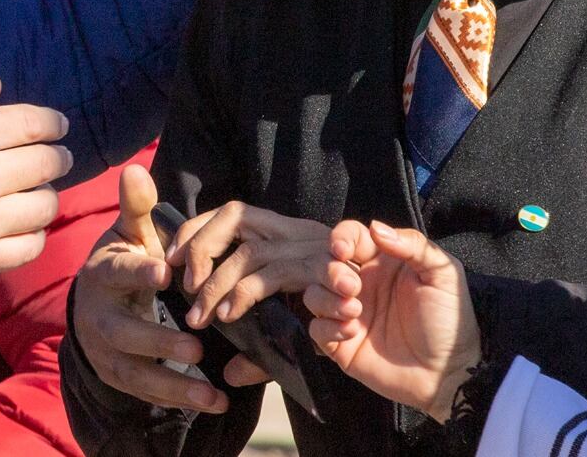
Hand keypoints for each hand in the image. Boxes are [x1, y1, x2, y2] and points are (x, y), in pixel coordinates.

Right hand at [0, 77, 70, 285]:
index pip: (35, 123)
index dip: (53, 123)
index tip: (57, 127)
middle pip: (48, 163)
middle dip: (55, 157)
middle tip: (53, 159)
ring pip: (45, 206)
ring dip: (43, 196)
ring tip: (31, 194)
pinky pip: (29, 247)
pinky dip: (32, 235)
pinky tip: (19, 227)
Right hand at [70, 166, 229, 413]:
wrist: (93, 303)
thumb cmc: (123, 261)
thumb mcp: (129, 232)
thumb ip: (137, 206)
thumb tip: (134, 170)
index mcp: (104, 275)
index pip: (119, 274)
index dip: (138, 274)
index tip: (164, 274)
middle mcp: (99, 318)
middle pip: (124, 334)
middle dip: (159, 341)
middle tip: (196, 345)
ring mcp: (107, 352)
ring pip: (136, 373)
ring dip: (174, 384)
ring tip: (211, 393)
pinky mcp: (119, 376)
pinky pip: (148, 392)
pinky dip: (179, 399)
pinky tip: (214, 402)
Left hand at [166, 201, 334, 388]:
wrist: (413, 345)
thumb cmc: (351, 334)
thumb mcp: (296, 339)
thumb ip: (264, 350)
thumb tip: (231, 372)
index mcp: (290, 238)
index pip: (234, 214)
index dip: (198, 230)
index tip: (173, 260)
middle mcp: (300, 235)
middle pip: (236, 213)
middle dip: (199, 243)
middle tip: (181, 283)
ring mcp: (314, 249)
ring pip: (250, 248)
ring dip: (216, 276)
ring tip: (201, 311)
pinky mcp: (325, 270)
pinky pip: (276, 272)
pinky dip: (246, 291)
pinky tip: (231, 315)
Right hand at [304, 221, 481, 422]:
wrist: (449, 372)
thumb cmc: (450, 319)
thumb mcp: (443, 273)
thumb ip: (413, 244)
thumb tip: (375, 227)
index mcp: (382, 261)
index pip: (350, 237)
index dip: (340, 237)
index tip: (343, 250)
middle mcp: (360, 284)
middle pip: (323, 262)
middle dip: (330, 271)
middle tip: (352, 287)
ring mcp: (349, 314)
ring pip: (313, 294)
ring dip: (326, 299)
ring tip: (355, 311)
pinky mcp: (341, 345)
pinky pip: (315, 329)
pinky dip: (327, 328)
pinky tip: (352, 333)